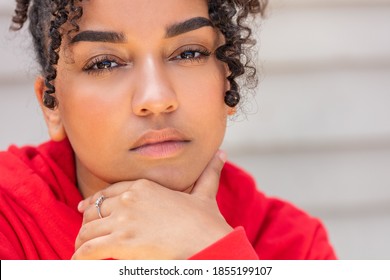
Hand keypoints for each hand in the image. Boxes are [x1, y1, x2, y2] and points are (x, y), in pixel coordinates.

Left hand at [72, 151, 231, 259]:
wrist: (208, 241)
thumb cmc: (206, 222)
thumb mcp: (205, 194)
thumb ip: (209, 173)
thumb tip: (222, 154)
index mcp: (145, 186)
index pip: (110, 191)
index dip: (95, 201)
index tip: (85, 207)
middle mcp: (130, 199)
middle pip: (95, 209)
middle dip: (88, 222)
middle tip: (85, 234)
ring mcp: (124, 219)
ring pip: (88, 229)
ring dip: (82, 241)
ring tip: (80, 250)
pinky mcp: (121, 241)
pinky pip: (89, 249)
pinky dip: (80, 257)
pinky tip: (78, 262)